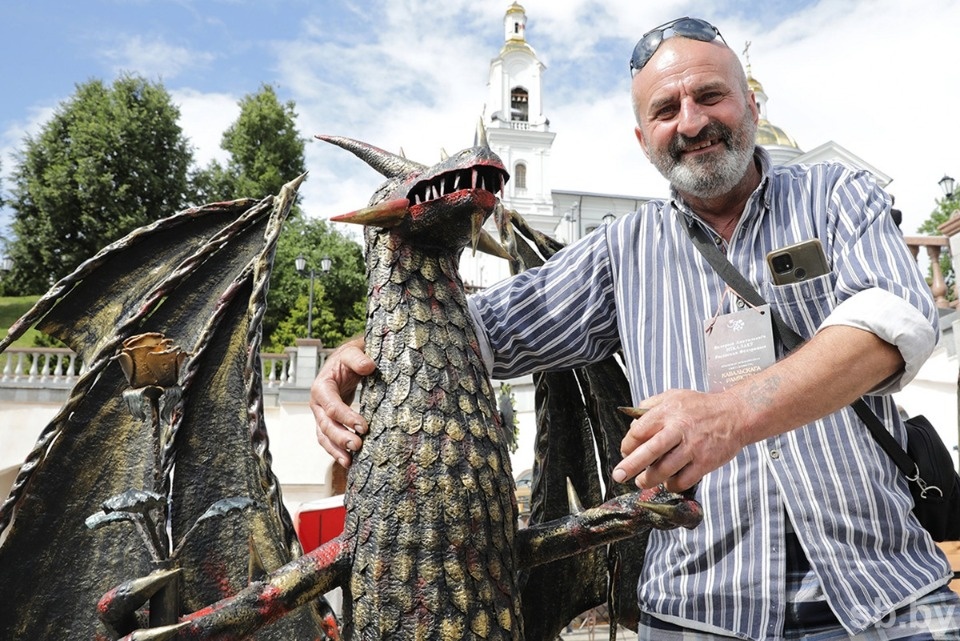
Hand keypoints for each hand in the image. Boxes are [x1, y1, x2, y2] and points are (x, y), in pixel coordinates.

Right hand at [310, 337, 374, 467]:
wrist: (343, 363)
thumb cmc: (348, 358)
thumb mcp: (352, 352)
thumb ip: (358, 358)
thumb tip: (369, 366)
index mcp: (321, 387)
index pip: (331, 407)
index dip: (346, 418)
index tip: (363, 427)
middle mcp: (317, 403)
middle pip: (326, 425)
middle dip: (340, 438)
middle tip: (358, 446)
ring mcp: (321, 415)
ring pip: (324, 436)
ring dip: (336, 450)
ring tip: (350, 462)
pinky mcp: (328, 422)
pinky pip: (328, 439)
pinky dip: (336, 451)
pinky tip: (348, 462)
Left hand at [612, 389, 745, 491]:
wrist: (735, 415)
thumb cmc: (700, 407)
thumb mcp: (673, 396)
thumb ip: (650, 407)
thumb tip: (632, 425)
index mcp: (667, 412)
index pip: (639, 431)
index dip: (628, 444)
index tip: (625, 452)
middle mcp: (679, 429)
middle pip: (649, 452)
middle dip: (630, 466)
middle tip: (618, 476)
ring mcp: (693, 447)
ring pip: (664, 470)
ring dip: (649, 479)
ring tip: (642, 481)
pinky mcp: (705, 462)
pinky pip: (683, 480)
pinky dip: (672, 485)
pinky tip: (668, 482)